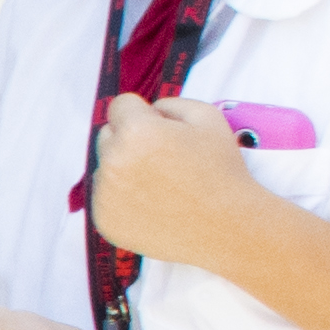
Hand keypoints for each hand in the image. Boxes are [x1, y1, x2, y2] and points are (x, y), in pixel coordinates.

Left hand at [88, 93, 280, 272]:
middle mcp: (112, 162)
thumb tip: (147, 109)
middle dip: (129, 139)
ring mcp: (104, 195)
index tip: (159, 127)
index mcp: (135, 131)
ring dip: (123, 169)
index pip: (120, 105)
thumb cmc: (219, 169)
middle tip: (163, 158)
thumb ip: (169, 102)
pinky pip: (104, 197)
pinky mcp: (103, 220)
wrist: (226, 227)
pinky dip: (122, 198)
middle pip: (108, 135)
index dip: (143, 113)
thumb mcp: (206, 116)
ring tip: (161, 184)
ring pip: (104, 168)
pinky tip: (153, 204)